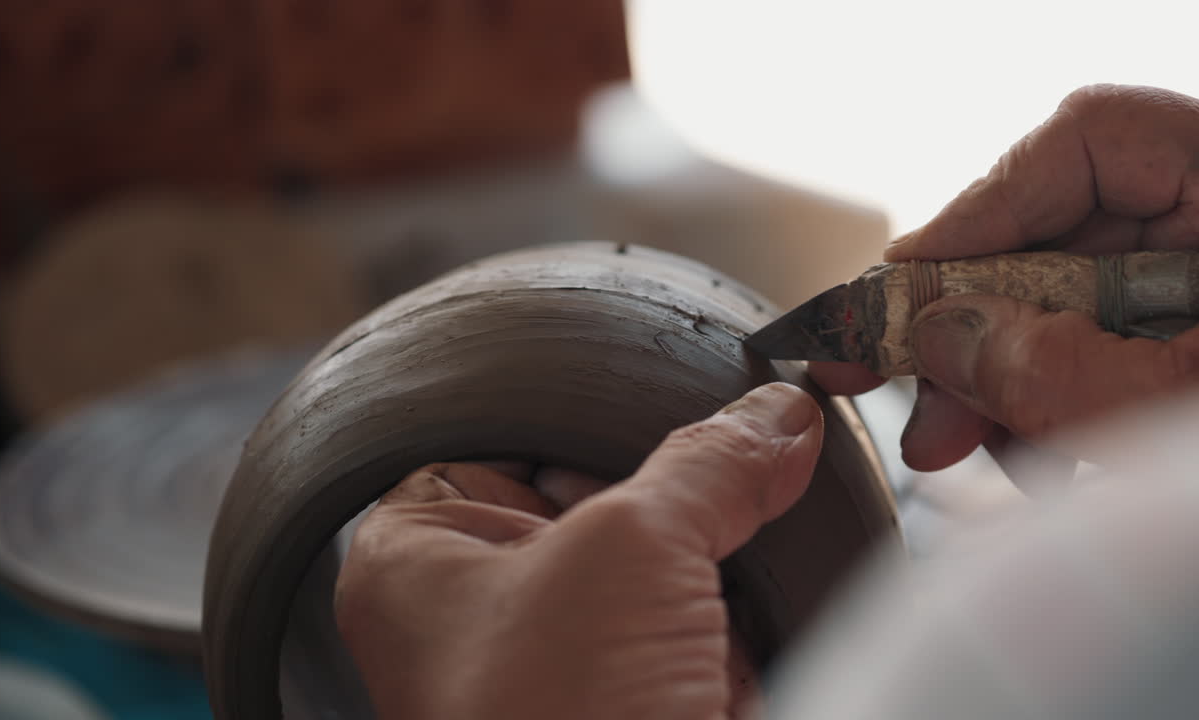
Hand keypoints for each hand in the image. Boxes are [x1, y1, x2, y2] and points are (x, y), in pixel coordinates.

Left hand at [334, 383, 822, 719]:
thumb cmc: (560, 717)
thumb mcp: (634, 547)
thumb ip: (706, 466)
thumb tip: (780, 415)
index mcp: (419, 561)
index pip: (498, 445)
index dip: (583, 424)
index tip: (658, 398)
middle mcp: (479, 614)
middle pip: (594, 511)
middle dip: (668, 510)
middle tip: (729, 471)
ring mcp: (559, 673)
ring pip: (653, 582)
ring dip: (706, 580)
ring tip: (725, 577)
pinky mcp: (628, 714)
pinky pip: (690, 647)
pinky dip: (728, 645)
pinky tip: (738, 648)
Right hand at [812, 84, 1198, 470]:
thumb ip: (1064, 372)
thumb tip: (936, 340)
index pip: (1089, 139)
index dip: (981, 206)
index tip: (904, 279)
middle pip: (1058, 237)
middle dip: (975, 330)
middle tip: (890, 385)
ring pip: (1068, 311)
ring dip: (1007, 386)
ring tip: (974, 450)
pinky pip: (1103, 359)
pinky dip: (1059, 412)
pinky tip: (1048, 460)